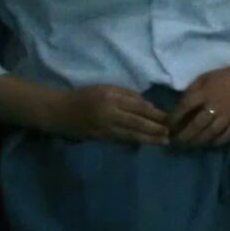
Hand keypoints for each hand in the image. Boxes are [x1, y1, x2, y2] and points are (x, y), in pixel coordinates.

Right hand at [48, 85, 170, 144]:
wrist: (59, 111)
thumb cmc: (85, 95)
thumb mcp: (106, 88)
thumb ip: (128, 95)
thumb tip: (149, 106)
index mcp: (112, 97)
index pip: (138, 107)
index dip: (155, 114)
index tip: (169, 118)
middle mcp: (109, 113)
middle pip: (137, 122)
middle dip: (155, 129)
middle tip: (170, 134)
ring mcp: (104, 128)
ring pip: (131, 134)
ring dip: (148, 139)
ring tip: (163, 142)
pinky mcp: (100, 138)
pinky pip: (121, 140)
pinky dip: (135, 142)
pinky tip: (145, 143)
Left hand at [168, 48, 229, 148]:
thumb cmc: (225, 76)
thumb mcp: (205, 78)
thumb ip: (192, 90)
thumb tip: (180, 106)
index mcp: (205, 92)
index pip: (185, 107)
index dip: (174, 118)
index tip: (168, 126)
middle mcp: (215, 105)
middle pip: (196, 125)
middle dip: (184, 136)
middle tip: (176, 142)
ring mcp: (228, 115)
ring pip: (210, 133)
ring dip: (198, 141)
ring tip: (189, 146)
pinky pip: (227, 135)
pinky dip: (217, 142)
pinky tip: (209, 144)